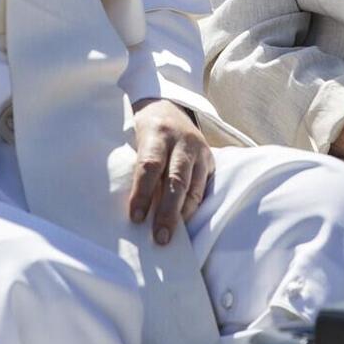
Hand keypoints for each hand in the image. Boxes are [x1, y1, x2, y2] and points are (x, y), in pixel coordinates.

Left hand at [128, 99, 213, 245]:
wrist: (169, 105)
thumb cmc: (145, 129)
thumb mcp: (134, 138)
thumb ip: (135, 166)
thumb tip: (133, 207)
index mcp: (158, 132)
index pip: (150, 165)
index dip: (142, 193)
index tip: (136, 218)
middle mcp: (183, 141)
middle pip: (176, 180)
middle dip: (168, 212)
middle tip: (160, 237)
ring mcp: (200, 150)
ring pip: (194, 187)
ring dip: (183, 214)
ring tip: (171, 236)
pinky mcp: (210, 160)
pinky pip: (203, 188)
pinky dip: (193, 207)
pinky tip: (184, 223)